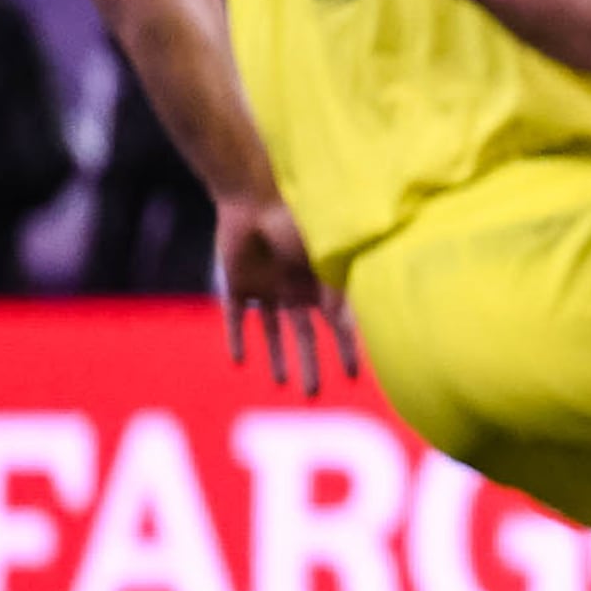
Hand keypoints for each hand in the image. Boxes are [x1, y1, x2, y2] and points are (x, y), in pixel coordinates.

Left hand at [214, 195, 357, 396]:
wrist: (255, 195)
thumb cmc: (300, 219)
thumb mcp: (323, 258)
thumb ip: (337, 289)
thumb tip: (353, 325)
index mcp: (322, 282)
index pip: (338, 325)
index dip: (347, 351)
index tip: (355, 377)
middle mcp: (296, 288)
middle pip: (305, 335)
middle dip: (311, 364)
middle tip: (315, 395)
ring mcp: (267, 287)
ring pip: (272, 331)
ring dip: (278, 357)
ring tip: (283, 383)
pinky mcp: (237, 283)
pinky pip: (235, 317)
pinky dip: (237, 338)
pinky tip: (239, 361)